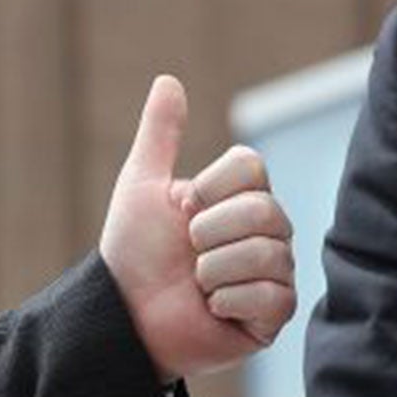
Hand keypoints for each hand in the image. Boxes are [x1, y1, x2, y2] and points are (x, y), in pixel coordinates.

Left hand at [99, 75, 295, 380]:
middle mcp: (266, 234)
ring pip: (266, 254)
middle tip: (187, 251)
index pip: (253, 168)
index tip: (183, 207)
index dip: (214, 186)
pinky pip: (272, 296)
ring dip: (213, 270)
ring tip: (196, 283)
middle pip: (265, 210)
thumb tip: (168, 80)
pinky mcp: (272, 317)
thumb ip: (161, 134)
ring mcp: (273, 275)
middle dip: (210, 232)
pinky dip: (229, 300)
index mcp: (240, 199)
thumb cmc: (133, 253)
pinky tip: (211, 308)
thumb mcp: (142, 185)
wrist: (123, 315)